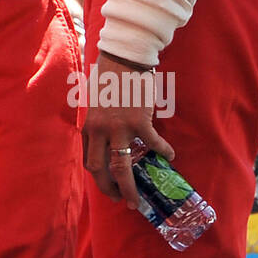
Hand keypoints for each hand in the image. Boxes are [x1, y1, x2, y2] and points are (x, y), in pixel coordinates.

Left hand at [81, 51, 174, 207]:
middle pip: (99, 169)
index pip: (89, 160)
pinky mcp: (138, 121)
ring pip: (122, 167)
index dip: (99, 178)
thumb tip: (109, 140)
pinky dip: (162, 152)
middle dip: (109, 189)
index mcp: (88, 126)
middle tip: (121, 200)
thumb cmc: (110, 77)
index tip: (108, 187)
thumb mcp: (96, 104)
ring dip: (130, 187)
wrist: (124, 57)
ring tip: (138, 199)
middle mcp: (98, 130)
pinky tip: (169, 155)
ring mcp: (118, 127)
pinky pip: (152, 144)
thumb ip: (100, 124)